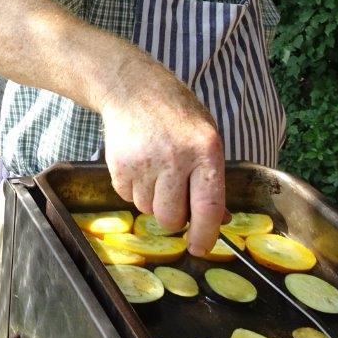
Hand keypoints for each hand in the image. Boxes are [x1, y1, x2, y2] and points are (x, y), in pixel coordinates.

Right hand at [100, 92, 226, 256]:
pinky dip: (134, 190)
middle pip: (171, 217)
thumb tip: (218, 219)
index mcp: (204, 151)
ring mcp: (144, 162)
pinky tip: (139, 166)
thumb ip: (212, 177)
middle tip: (175, 197)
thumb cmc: (176, 114)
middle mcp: (175, 158)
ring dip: (153, 201)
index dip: (205, 234)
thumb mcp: (205, 137)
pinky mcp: (119, 165)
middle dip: (174, 216)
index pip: (208, 207)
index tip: (200, 248)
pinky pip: (127, 197)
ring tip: (155, 173)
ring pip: (148, 210)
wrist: (132, 88)